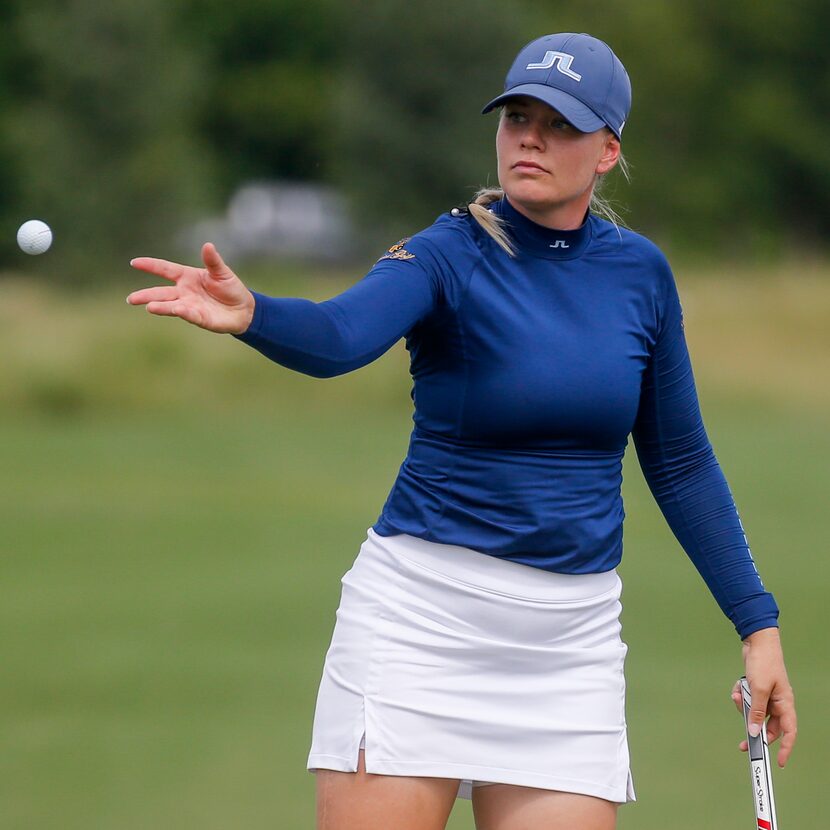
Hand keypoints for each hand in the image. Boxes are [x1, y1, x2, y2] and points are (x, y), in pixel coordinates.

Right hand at [127, 243, 254, 334]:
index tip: (134, 263)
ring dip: (161, 306)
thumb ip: (213, 261)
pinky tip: (177, 310)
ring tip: (149, 307)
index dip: (150, 266)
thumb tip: (208, 245)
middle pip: (161, 293)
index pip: (165, 269)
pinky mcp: (200, 318)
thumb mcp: (222, 272)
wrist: (244, 309)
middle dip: (146, 295)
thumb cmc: (230, 288)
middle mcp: (184, 292)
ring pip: (171, 306)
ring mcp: (190, 305)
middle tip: (131, 299)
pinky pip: (190, 314)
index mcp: (187, 277)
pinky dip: (184, 312)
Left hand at [730, 627, 796, 766]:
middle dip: (754, 730)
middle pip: (767, 725)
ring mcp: (766, 696)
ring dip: (743, 706)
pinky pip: (747, 700)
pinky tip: (738, 686)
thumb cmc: (764, 663)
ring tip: (738, 694)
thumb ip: (757, 712)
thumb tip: (755, 732)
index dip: (785, 748)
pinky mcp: (756, 689)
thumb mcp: (759, 689)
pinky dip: (740, 695)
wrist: (757, 642)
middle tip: (742, 744)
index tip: (778, 761)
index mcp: (785, 704)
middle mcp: (778, 702)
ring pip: (754, 712)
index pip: (789, 732)